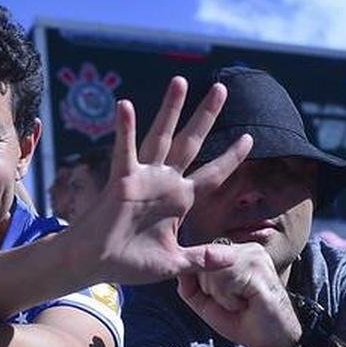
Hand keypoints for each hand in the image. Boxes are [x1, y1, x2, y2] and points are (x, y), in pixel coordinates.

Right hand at [66, 77, 252, 284]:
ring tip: (180, 82)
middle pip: (191, 143)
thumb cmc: (129, 263)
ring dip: (170, 109)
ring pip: (160, 136)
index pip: (213, 174)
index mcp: (179, 199)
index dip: (231, 157)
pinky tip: (125, 106)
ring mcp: (143, 178)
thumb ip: (203, 259)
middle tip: (222, 89)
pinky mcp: (122, 180)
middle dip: (206, 116)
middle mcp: (164, 182)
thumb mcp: (175, 263)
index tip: (249, 139)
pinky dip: (124, 129)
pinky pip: (125, 151)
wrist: (96, 265)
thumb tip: (234, 258)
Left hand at [177, 242, 301, 346]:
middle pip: (203, 264)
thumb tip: (180, 270)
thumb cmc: (240, 320)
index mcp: (235, 253)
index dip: (203, 284)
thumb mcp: (206, 302)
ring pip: (211, 272)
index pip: (200, 259)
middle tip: (234, 301)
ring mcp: (254, 256)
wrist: (271, 340)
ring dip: (221, 296)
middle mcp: (246, 249)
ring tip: (241, 302)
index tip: (225, 298)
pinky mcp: (258, 268)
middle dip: (211, 289)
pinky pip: (224, 281)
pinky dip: (229, 300)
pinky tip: (247, 303)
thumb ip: (189, 286)